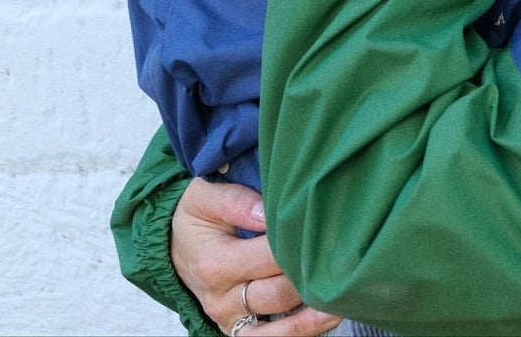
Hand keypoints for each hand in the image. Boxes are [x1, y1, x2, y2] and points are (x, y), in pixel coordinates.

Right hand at [171, 177, 340, 334]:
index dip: (298, 244)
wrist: (172, 246)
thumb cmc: (196, 218)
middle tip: (347, 260)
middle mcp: (222, 299)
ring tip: (345, 299)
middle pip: (279, 293)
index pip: (268, 257)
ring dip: (314, 315)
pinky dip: (302, 333)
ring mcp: (231, 320)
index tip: (328, 230)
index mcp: (215, 264)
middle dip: (312, 278)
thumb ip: (237, 202)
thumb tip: (269, 212)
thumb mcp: (204, 197)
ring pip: (280, 327)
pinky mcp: (239, 331)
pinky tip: (328, 316)